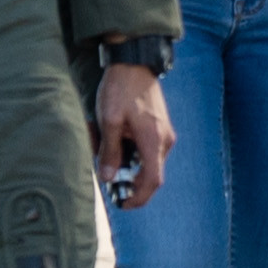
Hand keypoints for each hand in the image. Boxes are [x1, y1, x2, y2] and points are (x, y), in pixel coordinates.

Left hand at [93, 60, 172, 209]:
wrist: (133, 62)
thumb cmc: (120, 89)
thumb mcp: (109, 121)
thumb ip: (109, 152)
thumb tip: (108, 178)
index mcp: (154, 140)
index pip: (153, 181)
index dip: (139, 198)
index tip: (123, 204)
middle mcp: (164, 140)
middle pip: (150, 174)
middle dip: (129, 181)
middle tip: (108, 180)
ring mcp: (164, 133)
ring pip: (147, 161)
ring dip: (127, 163)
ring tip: (102, 148)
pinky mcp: (159, 127)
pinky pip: (146, 149)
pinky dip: (130, 151)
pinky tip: (113, 139)